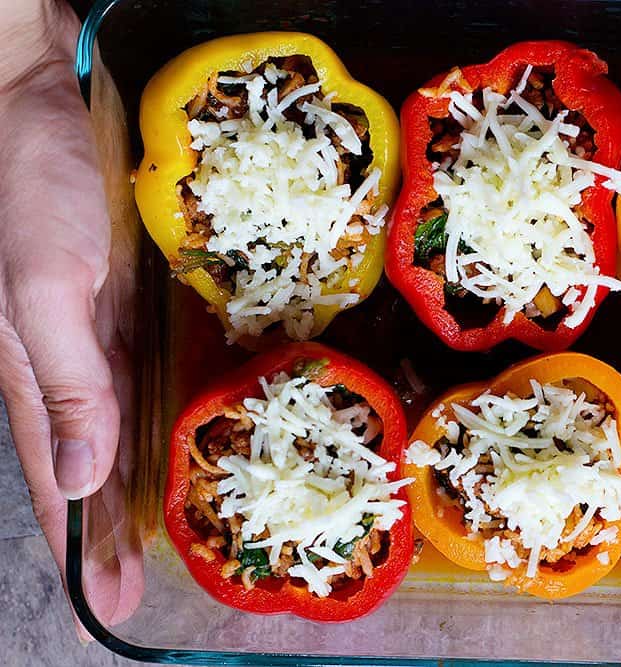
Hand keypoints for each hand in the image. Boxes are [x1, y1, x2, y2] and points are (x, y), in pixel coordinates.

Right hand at [0, 0, 141, 632]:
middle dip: (104, 529)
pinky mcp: (113, 301)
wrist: (30, 106)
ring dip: (129, 482)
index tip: (107, 600)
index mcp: (31, 374)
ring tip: (154, 535)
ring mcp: (87, 333)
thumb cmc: (28, 188)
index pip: (57, 479)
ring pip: (110, 425)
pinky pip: (131, 374)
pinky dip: (147, 415)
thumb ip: (66, 381)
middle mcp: (60, 363)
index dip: (80, 541)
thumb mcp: (45, 287)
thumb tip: (81, 477)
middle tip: (132, 587)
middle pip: (84, 464)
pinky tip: (169, 434)